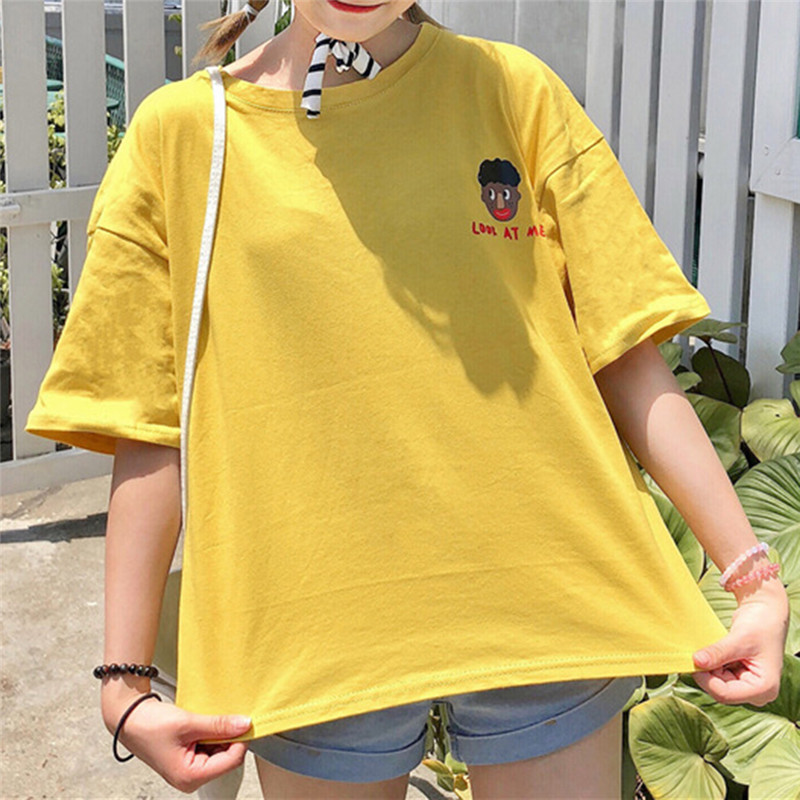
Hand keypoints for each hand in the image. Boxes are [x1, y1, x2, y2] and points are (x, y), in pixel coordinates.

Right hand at [108, 695, 251, 793]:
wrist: (129, 718)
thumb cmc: (151, 725)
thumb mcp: (188, 723)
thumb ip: (219, 725)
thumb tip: (245, 724)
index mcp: (191, 776)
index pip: (232, 760)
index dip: (240, 739)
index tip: (243, 719)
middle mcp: (191, 779)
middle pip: (227, 757)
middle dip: (228, 736)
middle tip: (221, 716)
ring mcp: (189, 771)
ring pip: (220, 751)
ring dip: (219, 734)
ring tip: (205, 720)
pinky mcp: (188, 760)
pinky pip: (210, 748)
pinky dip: (211, 734)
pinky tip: (202, 724)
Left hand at [692, 579, 788, 705]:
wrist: (765, 614)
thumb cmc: (760, 625)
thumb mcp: (740, 639)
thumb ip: (718, 652)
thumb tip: (696, 661)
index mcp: (764, 689)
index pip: (725, 694)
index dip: (705, 679)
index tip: (693, 659)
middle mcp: (757, 694)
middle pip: (719, 690)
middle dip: (706, 672)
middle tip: (698, 651)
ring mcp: (748, 687)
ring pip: (716, 683)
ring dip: (708, 667)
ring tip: (711, 648)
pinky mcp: (740, 678)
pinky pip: (718, 676)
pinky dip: (711, 664)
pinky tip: (713, 651)